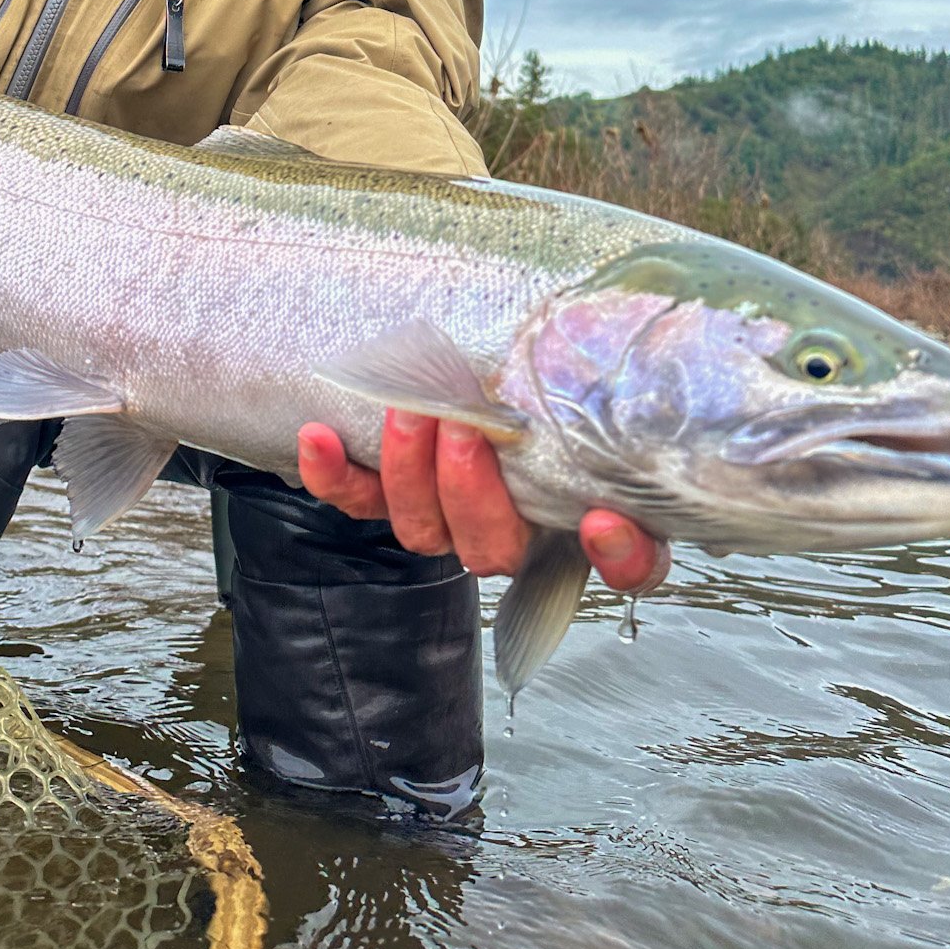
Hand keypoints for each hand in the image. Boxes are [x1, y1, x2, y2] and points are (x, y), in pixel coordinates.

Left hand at [297, 412, 670, 592]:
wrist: (494, 381)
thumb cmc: (553, 407)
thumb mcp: (609, 427)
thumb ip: (632, 460)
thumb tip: (608, 520)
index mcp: (574, 528)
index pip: (617, 568)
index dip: (614, 556)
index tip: (602, 522)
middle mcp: (503, 535)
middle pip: (486, 544)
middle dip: (471, 487)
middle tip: (469, 424)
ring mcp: (440, 518)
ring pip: (417, 524)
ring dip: (409, 470)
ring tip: (411, 412)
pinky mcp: (387, 494)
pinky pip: (355, 498)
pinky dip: (332, 473)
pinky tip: (317, 436)